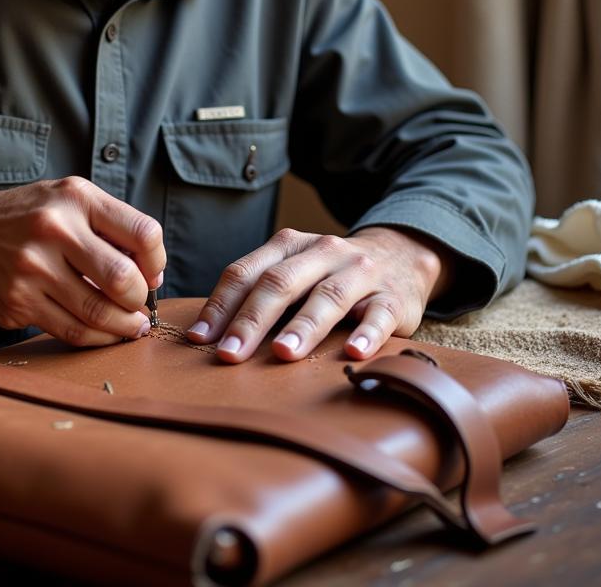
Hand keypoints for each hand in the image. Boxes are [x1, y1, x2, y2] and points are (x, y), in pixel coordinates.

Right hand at [0, 177, 165, 346]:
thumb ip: (111, 226)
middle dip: (140, 299)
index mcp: (76, 198)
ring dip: (124, 326)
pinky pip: (71, 331)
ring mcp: (32, 268)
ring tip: (132, 326)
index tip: (152, 274)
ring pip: (98, 312)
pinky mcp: (17, 302)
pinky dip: (97, 338)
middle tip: (140, 305)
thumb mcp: (68, 199)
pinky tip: (105, 333)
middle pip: (123, 279)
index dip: (156, 261)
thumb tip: (153, 274)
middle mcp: (54, 229)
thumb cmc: (29, 217)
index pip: (142, 233)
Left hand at [186, 226, 452, 362]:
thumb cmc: (330, 274)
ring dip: (303, 326)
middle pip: (281, 283)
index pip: (246, 272)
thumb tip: (207, 335)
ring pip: (327, 297)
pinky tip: (353, 353)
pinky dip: (367, 333)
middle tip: (230, 354)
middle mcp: (322, 252)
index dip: (221, 305)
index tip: (199, 339)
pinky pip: (379, 315)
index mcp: (288, 245)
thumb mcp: (294, 270)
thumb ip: (258, 293)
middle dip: (252, 319)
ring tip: (283, 354)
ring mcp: (359, 271)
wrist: (401, 255)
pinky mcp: (393, 297)